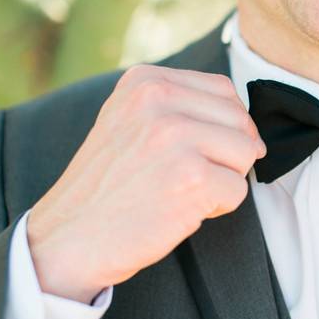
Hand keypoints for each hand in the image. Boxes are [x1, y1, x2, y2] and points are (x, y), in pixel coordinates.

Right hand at [27, 65, 265, 303]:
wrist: (70, 237)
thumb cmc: (110, 185)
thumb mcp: (132, 121)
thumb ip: (182, 106)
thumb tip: (248, 123)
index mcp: (146, 80)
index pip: (224, 90)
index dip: (225, 126)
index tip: (197, 149)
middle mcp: (159, 99)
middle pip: (241, 121)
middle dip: (229, 154)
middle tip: (188, 176)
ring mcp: (175, 136)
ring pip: (247, 152)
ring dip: (225, 179)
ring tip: (183, 190)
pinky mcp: (192, 177)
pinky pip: (238, 190)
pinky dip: (219, 207)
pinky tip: (182, 209)